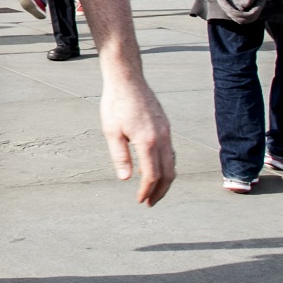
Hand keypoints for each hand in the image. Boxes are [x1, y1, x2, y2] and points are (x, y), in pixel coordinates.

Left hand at [99, 75, 175, 206]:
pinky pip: (170, 151)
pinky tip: (152, 168)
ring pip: (172, 163)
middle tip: (150, 203)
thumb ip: (119, 156)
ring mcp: (166, 131)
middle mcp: (162, 138)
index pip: (152, 175)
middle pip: (168, 173)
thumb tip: (125, 178)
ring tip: (152, 190)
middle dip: (160, 191)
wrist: (127, 79)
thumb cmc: (116, 103)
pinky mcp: (166, 126)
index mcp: (147, 141)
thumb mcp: (111, 131)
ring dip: (164, 179)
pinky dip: (165, 165)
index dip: (147, 191)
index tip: (140, 200)